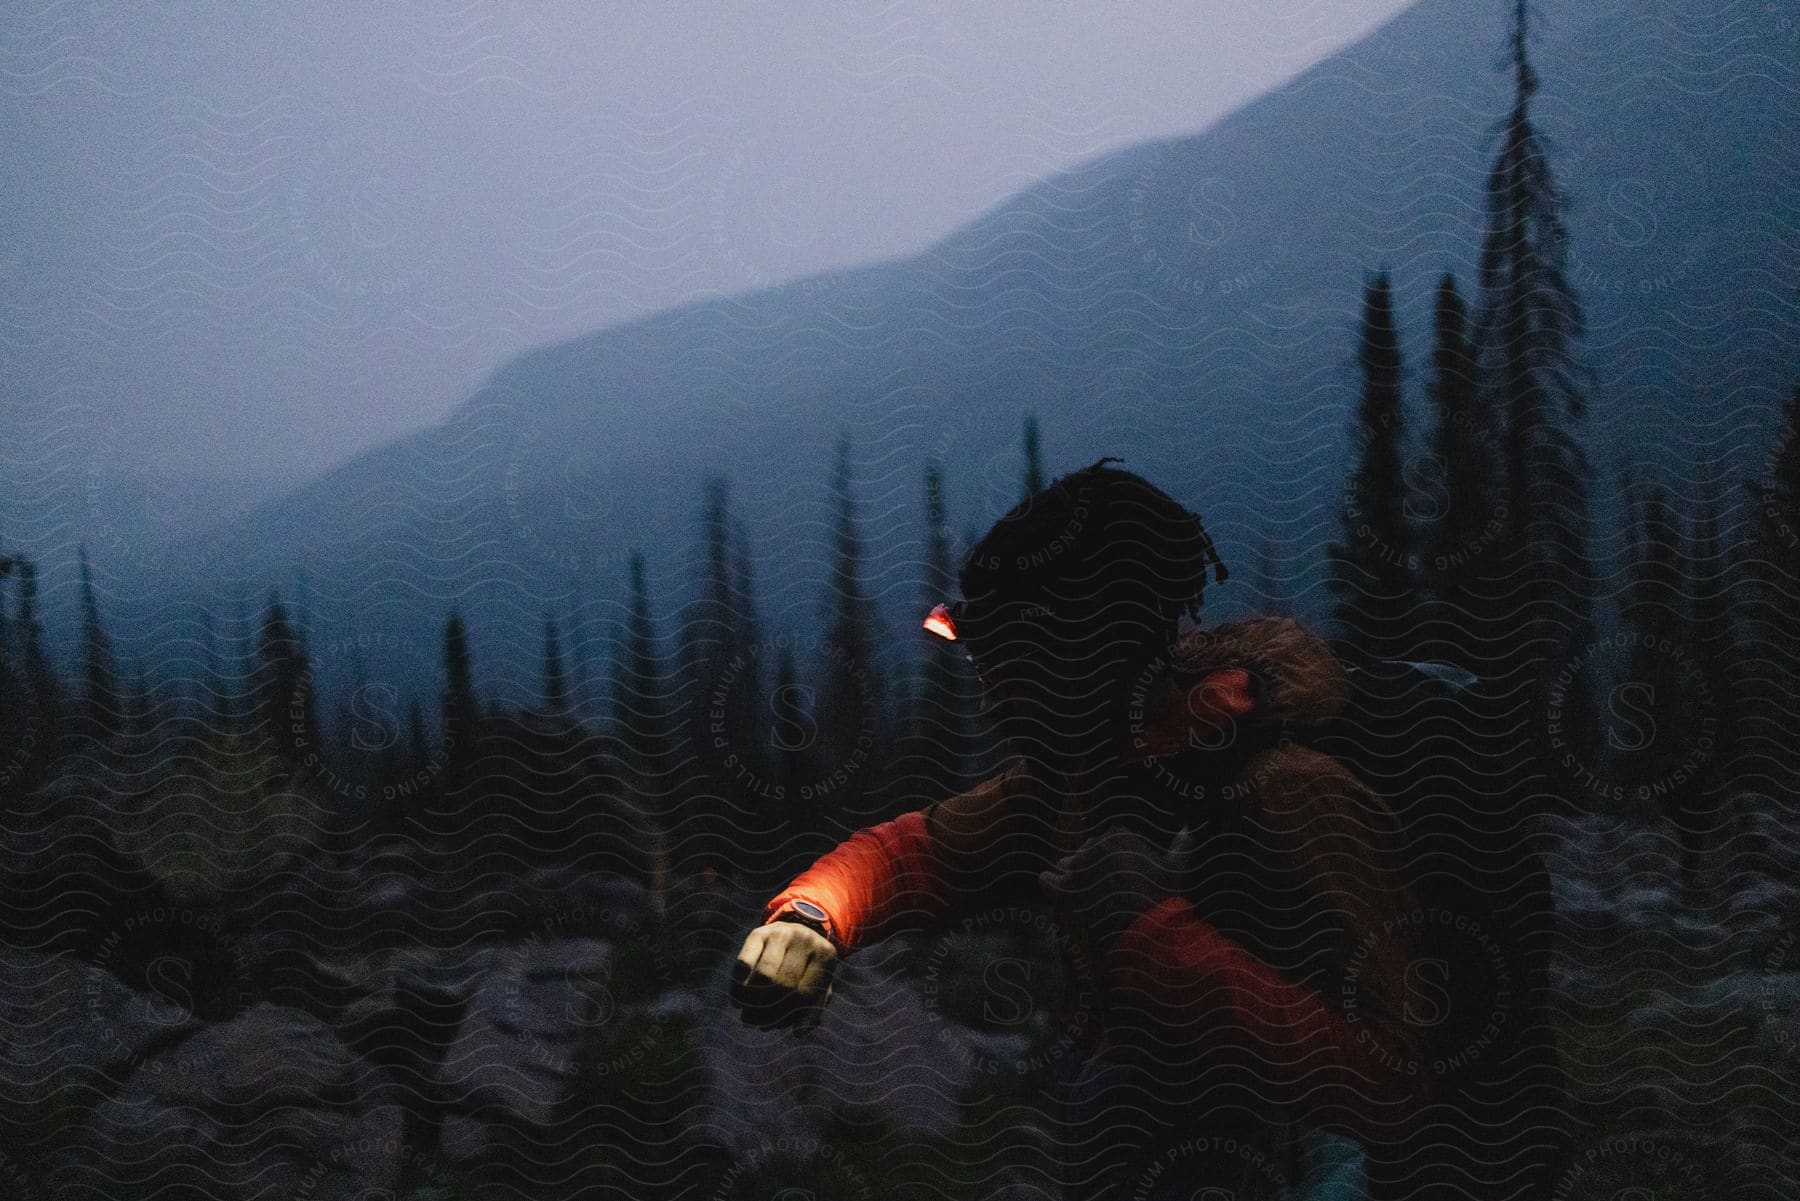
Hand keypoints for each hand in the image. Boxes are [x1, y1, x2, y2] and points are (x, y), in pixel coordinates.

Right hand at [730, 919, 837, 1030]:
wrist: (797, 929)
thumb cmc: (808, 967)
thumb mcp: (819, 984)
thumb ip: (814, 1010)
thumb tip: (799, 1032)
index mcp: (825, 955)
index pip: (805, 994)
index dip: (789, 1016)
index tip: (776, 1027)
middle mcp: (805, 940)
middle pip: (784, 985)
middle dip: (768, 1011)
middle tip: (757, 1024)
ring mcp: (781, 933)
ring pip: (764, 975)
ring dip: (752, 1001)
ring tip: (747, 1015)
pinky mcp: (759, 932)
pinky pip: (744, 963)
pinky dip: (738, 986)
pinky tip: (738, 1001)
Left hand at [1039, 826, 1195, 949]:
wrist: (1149, 924)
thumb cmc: (1163, 895)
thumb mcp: (1177, 867)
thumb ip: (1181, 846)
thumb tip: (1188, 829)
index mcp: (1118, 836)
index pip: (1104, 840)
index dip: (1104, 854)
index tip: (1109, 865)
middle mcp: (1095, 847)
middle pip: (1084, 853)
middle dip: (1085, 863)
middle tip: (1089, 878)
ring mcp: (1080, 868)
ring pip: (1068, 867)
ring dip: (1067, 874)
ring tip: (1067, 880)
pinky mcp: (1068, 891)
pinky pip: (1049, 882)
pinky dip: (1046, 882)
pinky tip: (1045, 880)